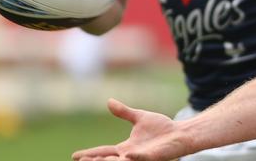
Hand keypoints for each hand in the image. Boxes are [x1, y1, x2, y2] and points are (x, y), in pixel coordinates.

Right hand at [72, 98, 186, 160]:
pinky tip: (128, 154)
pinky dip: (135, 158)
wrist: (179, 133)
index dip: (90, 154)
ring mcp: (141, 158)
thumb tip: (109, 101)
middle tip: (83, 160)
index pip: (103, 152)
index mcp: (125, 148)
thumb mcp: (139, 118)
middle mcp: (131, 155)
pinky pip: (142, 159)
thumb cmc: (161, 128)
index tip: (75, 155)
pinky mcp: (153, 157)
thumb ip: (124, 112)